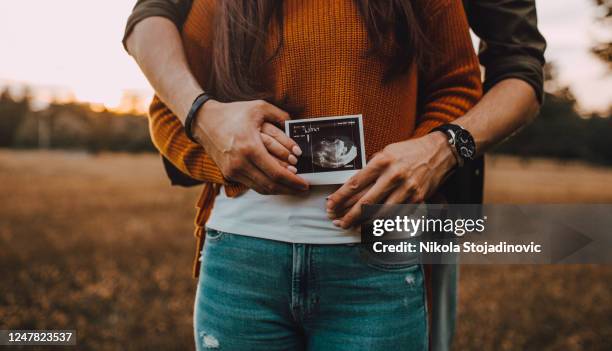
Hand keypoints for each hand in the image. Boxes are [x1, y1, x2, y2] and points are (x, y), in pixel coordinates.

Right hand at [193, 99, 308, 194]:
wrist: (204, 121)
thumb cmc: (233, 113)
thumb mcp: (259, 107)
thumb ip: (280, 115)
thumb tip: (296, 124)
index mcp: (250, 147)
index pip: (276, 173)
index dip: (293, 181)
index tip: (305, 183)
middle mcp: (240, 163)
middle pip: (270, 185)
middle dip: (289, 189)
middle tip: (302, 188)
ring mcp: (233, 170)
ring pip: (261, 188)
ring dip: (279, 190)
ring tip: (292, 188)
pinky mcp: (229, 174)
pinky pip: (252, 185)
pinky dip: (267, 186)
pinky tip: (277, 183)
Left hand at [326, 132, 455, 227]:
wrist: (439, 152)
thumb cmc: (409, 152)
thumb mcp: (386, 153)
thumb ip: (371, 170)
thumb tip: (351, 189)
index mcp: (382, 161)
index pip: (355, 183)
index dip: (340, 197)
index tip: (330, 205)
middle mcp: (394, 175)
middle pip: (365, 202)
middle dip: (348, 215)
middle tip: (337, 222)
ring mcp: (407, 189)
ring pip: (380, 213)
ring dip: (363, 223)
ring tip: (351, 226)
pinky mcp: (417, 199)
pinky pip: (396, 216)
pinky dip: (383, 223)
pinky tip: (372, 227)